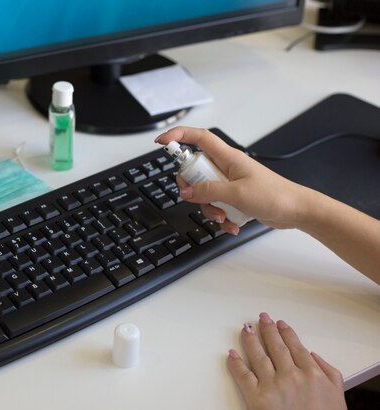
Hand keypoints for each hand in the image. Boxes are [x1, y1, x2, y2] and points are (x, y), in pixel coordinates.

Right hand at [155, 127, 310, 234]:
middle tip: (198, 198)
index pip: (198, 138)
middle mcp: (226, 168)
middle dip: (192, 189)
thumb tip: (186, 192)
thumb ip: (208, 191)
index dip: (179, 135)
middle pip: (194, 171)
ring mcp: (229, 183)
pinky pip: (216, 205)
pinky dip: (221, 216)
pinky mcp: (233, 197)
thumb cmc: (276, 196)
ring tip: (224, 217)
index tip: (162, 142)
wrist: (297, 211)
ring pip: (203, 192)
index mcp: (228, 157)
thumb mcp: (237, 194)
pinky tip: (232, 224)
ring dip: (208, 208)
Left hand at [228, 313, 346, 409]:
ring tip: (246, 328)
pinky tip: (231, 353)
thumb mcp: (339, 398)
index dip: (287, 333)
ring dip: (250, 339)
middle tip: (262, 318)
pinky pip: (242, 375)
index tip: (281, 324)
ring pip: (258, 355)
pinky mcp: (256, 397)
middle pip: (276, 347)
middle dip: (268, 330)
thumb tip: (314, 357)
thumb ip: (329, 374)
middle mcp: (290, 375)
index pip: (296, 347)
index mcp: (311, 374)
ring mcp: (272, 385)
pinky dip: (235, 363)